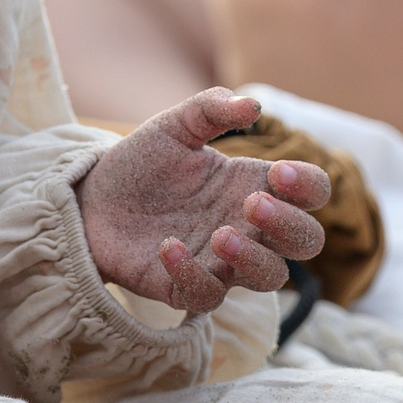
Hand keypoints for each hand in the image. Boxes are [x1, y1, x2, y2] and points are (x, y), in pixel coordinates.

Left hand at [74, 88, 330, 313]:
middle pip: (307, 241)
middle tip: (251, 202)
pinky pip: (208, 296)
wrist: (90, 199)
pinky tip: (168, 246)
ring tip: (220, 234)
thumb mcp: (174, 126)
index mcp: (255, 184)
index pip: (312, 193)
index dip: (309, 186)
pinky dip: (194, 275)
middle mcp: (250, 226)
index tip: (277, 171)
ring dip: (254, 259)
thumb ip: (211, 108)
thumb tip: (253, 106)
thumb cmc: (142, 164)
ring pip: (270, 277)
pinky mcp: (187, 287)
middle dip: (289, 224)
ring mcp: (222, 261)